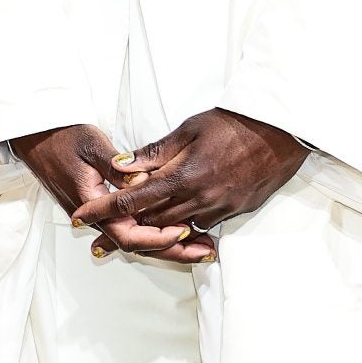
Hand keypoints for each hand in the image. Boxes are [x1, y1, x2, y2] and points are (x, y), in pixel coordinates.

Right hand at [11, 124, 214, 266]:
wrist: (38, 138)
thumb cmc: (63, 138)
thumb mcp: (92, 145)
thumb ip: (117, 168)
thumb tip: (141, 183)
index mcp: (92, 204)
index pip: (127, 234)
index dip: (157, 237)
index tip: (184, 230)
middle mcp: (97, 217)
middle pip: (139, 245)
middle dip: (173, 251)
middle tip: (206, 252)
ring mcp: (101, 215)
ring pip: (138, 239)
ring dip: (169, 244)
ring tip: (202, 246)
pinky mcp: (106, 209)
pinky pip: (134, 227)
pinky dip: (157, 232)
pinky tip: (181, 231)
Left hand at [74, 108, 308, 261]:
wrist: (281, 133)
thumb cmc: (233, 124)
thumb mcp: (189, 129)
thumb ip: (154, 152)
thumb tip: (120, 166)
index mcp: (182, 178)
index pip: (132, 200)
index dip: (102, 210)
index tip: (80, 217)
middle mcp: (198, 200)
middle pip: (150, 223)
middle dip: (123, 231)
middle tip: (98, 238)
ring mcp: (218, 209)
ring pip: (175, 229)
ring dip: (152, 233)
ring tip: (129, 238)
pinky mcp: (234, 211)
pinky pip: (201, 226)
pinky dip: (182, 228)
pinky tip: (173, 227)